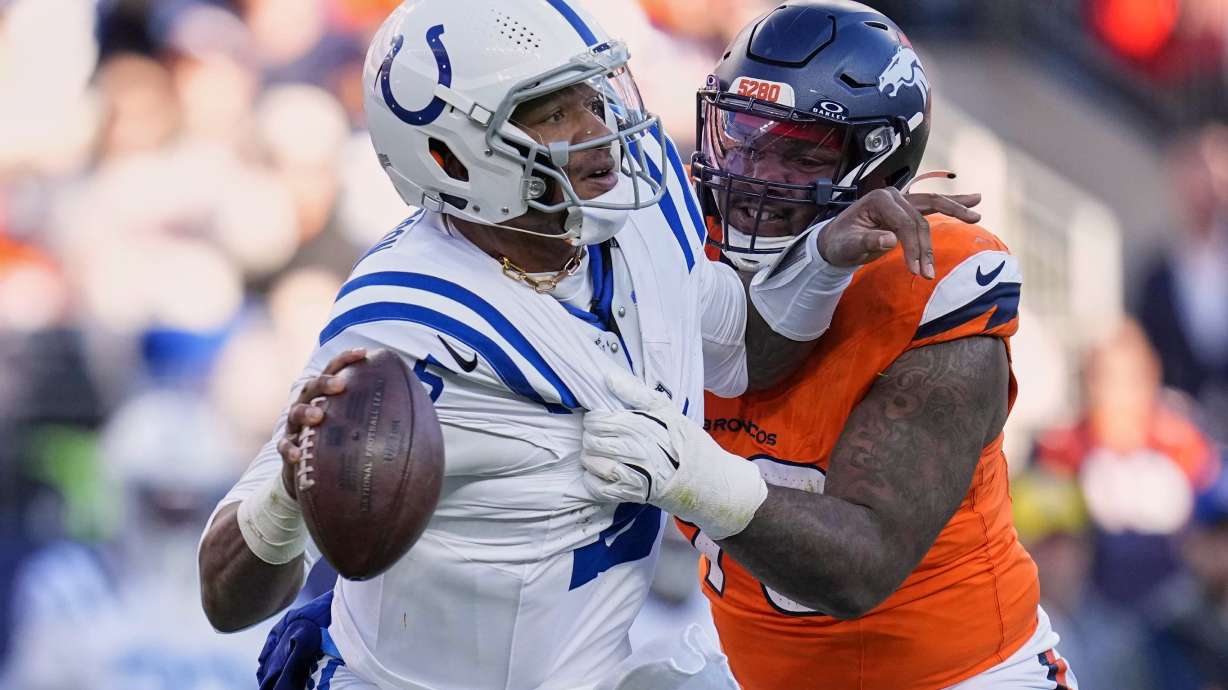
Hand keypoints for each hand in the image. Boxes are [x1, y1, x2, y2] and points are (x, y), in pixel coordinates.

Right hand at [278, 348, 366, 497]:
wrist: (310, 475)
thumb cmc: (340, 446)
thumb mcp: (358, 429)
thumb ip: (379, 419)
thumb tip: (423, 418)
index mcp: (325, 397)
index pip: (334, 371)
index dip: (346, 359)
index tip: (364, 353)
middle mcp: (307, 407)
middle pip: (311, 388)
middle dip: (324, 383)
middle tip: (340, 386)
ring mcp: (295, 428)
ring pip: (294, 413)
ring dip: (305, 412)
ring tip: (318, 416)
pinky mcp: (288, 450)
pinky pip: (284, 447)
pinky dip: (290, 449)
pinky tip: (298, 455)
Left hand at [582, 370, 767, 539]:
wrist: (710, 480)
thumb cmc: (690, 444)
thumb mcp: (669, 412)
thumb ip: (637, 394)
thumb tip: (609, 378)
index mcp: (640, 426)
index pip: (598, 420)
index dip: (595, 419)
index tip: (602, 420)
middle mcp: (634, 448)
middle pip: (591, 440)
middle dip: (592, 437)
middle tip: (602, 438)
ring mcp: (633, 473)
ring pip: (592, 462)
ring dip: (591, 458)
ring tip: (601, 456)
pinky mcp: (633, 494)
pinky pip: (599, 488)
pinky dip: (593, 481)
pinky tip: (602, 474)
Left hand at [818, 187, 981, 278]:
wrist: (835, 240)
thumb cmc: (840, 243)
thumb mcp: (847, 246)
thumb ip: (867, 242)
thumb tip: (890, 240)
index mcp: (878, 200)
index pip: (905, 223)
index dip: (912, 248)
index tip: (916, 271)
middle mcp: (892, 195)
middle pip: (919, 220)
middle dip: (926, 247)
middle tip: (929, 273)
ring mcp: (901, 199)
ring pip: (932, 204)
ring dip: (955, 211)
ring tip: (976, 216)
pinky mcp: (907, 208)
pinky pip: (932, 204)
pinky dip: (953, 203)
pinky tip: (973, 200)